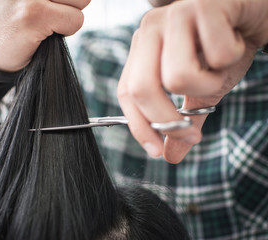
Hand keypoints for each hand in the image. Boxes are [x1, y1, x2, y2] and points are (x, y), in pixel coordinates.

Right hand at [0, 0, 88, 113]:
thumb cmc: (8, 25)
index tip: (50, 6)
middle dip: (70, 4)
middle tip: (47, 16)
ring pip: (82, 0)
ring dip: (68, 17)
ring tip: (44, 24)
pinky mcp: (34, 14)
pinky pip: (75, 20)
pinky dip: (65, 32)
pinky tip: (43, 35)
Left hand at [117, 0, 267, 162]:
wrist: (255, 11)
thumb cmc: (224, 47)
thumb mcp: (201, 88)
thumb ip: (184, 119)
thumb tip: (169, 156)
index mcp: (143, 48)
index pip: (126, 92)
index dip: (139, 126)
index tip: (157, 151)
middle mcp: (150, 29)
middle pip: (142, 88)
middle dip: (168, 121)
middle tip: (193, 134)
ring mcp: (174, 15)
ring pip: (178, 77)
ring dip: (209, 84)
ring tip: (221, 67)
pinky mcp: (203, 5)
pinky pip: (217, 55)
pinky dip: (233, 58)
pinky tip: (235, 42)